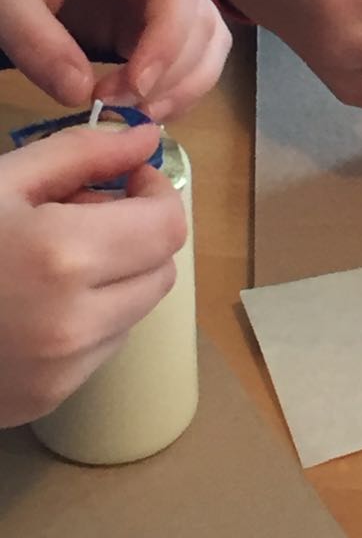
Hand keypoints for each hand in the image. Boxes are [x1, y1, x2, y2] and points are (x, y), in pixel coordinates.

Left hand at [0, 0, 231, 118]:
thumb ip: (34, 40)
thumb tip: (81, 92)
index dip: (168, 32)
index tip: (137, 85)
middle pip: (198, 10)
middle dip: (170, 69)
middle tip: (121, 106)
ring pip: (209, 36)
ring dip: (184, 83)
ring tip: (136, 114)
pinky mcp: (170, 18)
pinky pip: (197, 54)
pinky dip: (182, 88)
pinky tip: (148, 108)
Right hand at [0, 123, 186, 426]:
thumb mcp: (1, 182)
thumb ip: (82, 154)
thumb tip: (146, 138)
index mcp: (66, 256)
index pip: (169, 224)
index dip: (155, 194)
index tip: (125, 182)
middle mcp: (77, 321)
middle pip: (161, 269)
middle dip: (137, 236)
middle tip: (84, 216)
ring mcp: (64, 369)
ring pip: (136, 310)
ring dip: (115, 280)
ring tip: (52, 262)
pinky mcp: (50, 399)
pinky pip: (102, 348)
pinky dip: (89, 320)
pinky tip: (34, 303)